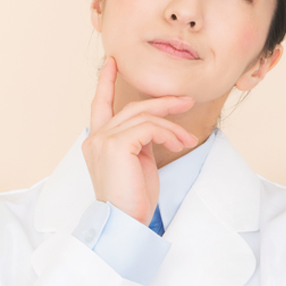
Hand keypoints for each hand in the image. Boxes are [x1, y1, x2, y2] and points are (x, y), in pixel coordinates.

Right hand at [81, 57, 198, 223]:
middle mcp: (96, 138)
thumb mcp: (136, 164)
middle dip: (163, 102)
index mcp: (96, 142)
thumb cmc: (132, 200)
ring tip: (189, 139)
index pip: (99, 105)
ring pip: (145, 116)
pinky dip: (168, 134)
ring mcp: (104, 140)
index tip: (113, 62)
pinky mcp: (117, 145)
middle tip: (186, 101)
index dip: (106, 82)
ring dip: (172, 124)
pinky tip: (179, 145)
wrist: (124, 223)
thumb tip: (156, 128)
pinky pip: (150, 128)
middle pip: (133, 107)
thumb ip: (138, 141)